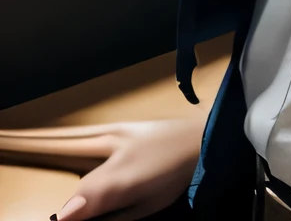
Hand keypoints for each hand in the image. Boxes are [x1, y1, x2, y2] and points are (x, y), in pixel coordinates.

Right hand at [19, 115, 204, 219]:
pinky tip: (78, 149)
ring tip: (34, 142)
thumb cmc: (172, 160)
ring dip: (54, 140)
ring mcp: (122, 139)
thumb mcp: (134, 181)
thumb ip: (98, 194)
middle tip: (8, 136)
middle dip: (34, 139)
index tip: (2, 135)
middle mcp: (107, 137)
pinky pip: (94, 143)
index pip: (55, 144)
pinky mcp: (135, 145)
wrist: (213, 141)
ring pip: (77, 139)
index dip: (27, 143)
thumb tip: (62, 215)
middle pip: (61, 138)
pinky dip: (75, 143)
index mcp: (102, 144)